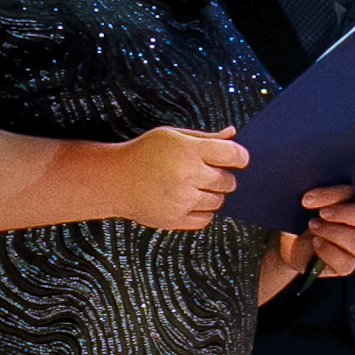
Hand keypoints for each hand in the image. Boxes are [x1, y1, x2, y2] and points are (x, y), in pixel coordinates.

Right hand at [110, 124, 248, 229]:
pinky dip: (203, 211)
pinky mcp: (175, 219)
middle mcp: (187, 176)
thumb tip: (233, 134)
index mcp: (188, 151)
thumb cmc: (144, 153)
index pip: (232, 155)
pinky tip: (190, 200)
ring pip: (219, 201)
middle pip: (228, 181)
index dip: (240, 156)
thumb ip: (205, 137)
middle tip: (208, 172)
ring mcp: (182, 200)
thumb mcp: (172, 135)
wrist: (114, 179)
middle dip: (223, 176)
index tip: (238, 158)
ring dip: (213, 194)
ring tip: (194, 185)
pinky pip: (206, 219)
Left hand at [274, 185, 354, 280]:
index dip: (337, 196)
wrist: (292, 244)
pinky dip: (328, 250)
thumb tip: (311, 198)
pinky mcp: (346, 266)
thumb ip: (319, 197)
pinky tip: (315, 242)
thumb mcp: (312, 204)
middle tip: (320, 213)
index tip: (309, 199)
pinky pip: (344, 261)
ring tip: (312, 226)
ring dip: (331, 231)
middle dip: (343, 213)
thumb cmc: (306, 218)